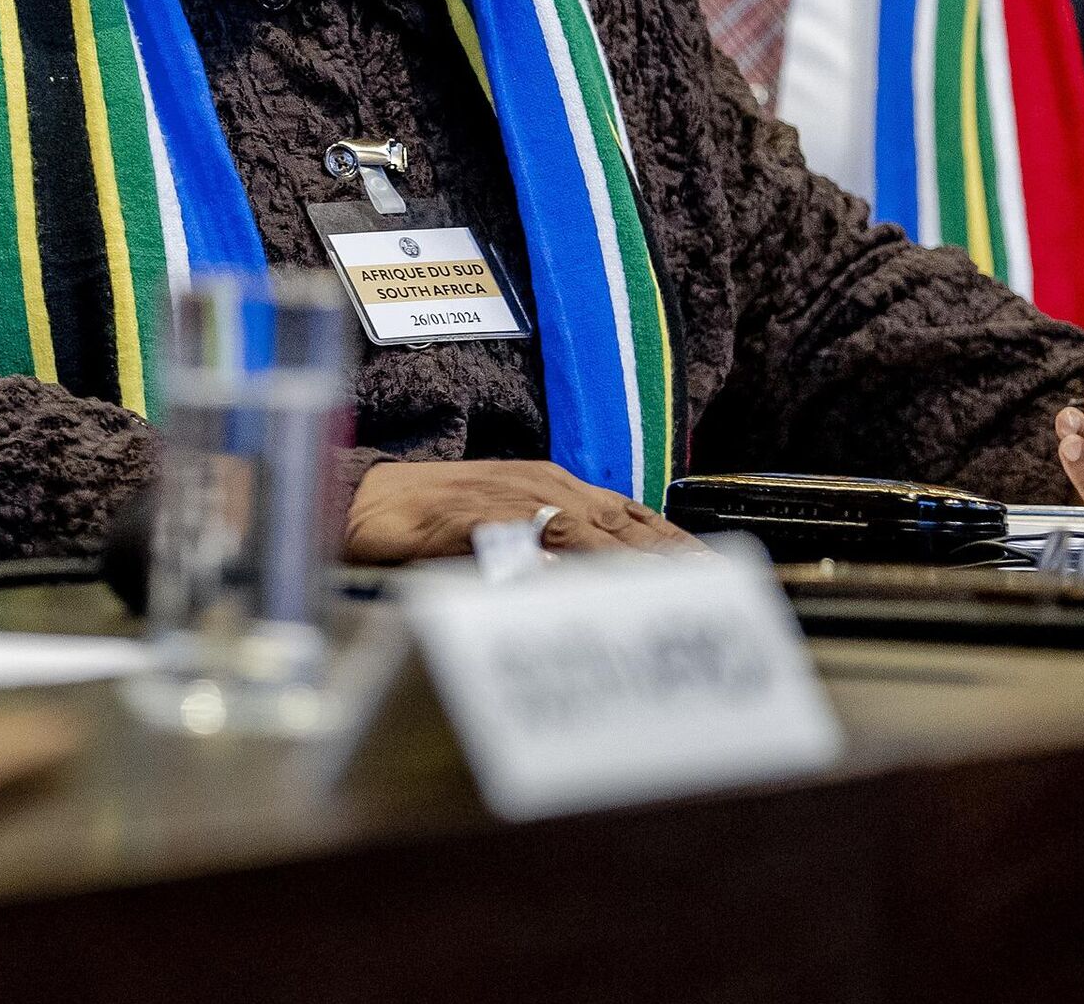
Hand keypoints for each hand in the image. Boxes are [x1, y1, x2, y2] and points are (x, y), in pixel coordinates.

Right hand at [343, 459, 699, 563]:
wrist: (367, 501)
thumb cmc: (432, 520)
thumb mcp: (506, 529)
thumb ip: (553, 548)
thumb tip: (599, 585)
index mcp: (552, 486)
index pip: (631, 514)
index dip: (676, 543)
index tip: (717, 574)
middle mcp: (540, 485)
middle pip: (622, 522)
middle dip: (671, 557)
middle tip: (716, 593)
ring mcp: (509, 498)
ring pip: (585, 531)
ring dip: (630, 565)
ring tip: (670, 596)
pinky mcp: (473, 516)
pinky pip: (523, 541)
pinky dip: (557, 564)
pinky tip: (582, 589)